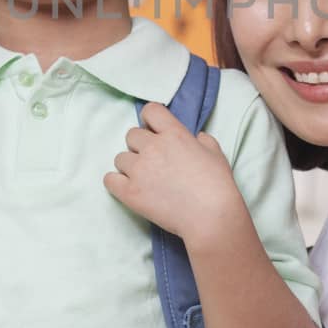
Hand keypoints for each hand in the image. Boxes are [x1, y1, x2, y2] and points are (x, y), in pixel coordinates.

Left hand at [105, 102, 243, 245]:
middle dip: (140, 145)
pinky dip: (117, 182)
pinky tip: (129, 188)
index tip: (153, 130)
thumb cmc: (217, 186)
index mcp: (174, 134)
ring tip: (144, 179)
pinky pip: (110, 180)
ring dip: (130, 166)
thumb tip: (197, 137)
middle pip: (131, 135)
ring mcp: (139, 170)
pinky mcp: (130, 192)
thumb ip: (203, 141)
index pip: (150, 111)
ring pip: (120, 158)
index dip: (150, 120)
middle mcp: (153, 147)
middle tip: (152, 161)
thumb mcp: (216, 153)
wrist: (210, 216)